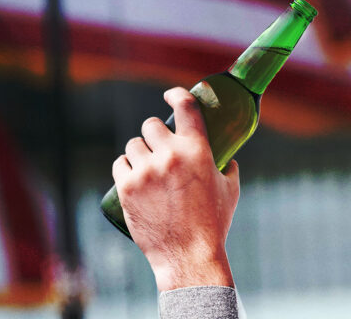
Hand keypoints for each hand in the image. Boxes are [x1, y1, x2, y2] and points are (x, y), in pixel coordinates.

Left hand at [112, 87, 239, 290]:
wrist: (188, 256)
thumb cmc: (213, 223)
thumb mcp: (230, 190)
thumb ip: (229, 170)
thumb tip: (228, 161)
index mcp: (197, 150)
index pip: (185, 106)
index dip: (175, 94)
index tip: (169, 95)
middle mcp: (170, 156)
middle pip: (151, 125)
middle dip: (155, 133)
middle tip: (159, 144)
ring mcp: (146, 171)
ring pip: (134, 144)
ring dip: (140, 150)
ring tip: (146, 163)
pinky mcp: (127, 188)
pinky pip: (120, 164)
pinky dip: (126, 167)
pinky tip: (132, 173)